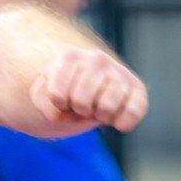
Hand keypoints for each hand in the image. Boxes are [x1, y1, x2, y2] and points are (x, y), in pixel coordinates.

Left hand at [31, 47, 147, 132]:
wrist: (84, 94)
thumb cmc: (61, 96)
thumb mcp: (43, 99)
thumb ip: (47, 105)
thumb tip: (75, 113)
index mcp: (69, 57)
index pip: (57, 95)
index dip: (58, 106)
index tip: (61, 99)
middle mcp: (96, 59)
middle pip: (81, 102)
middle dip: (78, 111)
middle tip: (81, 104)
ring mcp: (119, 71)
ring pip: (106, 107)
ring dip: (98, 116)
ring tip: (97, 106)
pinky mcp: (137, 87)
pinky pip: (133, 112)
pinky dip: (123, 123)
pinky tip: (116, 118)